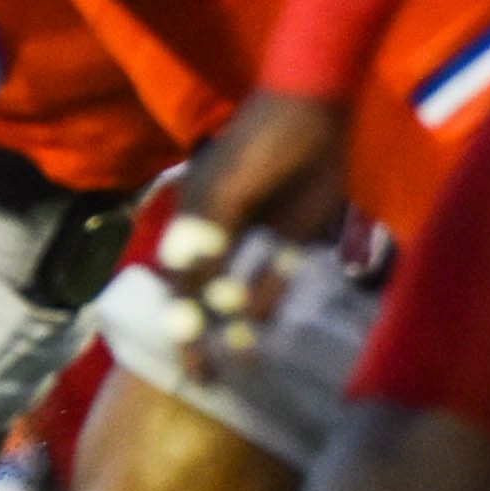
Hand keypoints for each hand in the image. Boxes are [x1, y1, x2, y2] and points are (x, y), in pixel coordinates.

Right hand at [153, 90, 352, 373]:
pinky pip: (277, 277)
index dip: (178, 320)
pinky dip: (271, 300)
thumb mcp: (223, 193)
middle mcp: (219, 234)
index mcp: (193, 219)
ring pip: (241, 292)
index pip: (178, 280)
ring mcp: (256, 237)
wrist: (312, 113)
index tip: (182, 359)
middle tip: (205, 377)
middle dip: (204, 334)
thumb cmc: (256, 148)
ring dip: (240, 324)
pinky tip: (266, 328)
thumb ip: (208, 243)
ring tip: (243, 362)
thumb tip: (195, 293)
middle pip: (206, 294)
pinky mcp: (294, 238)